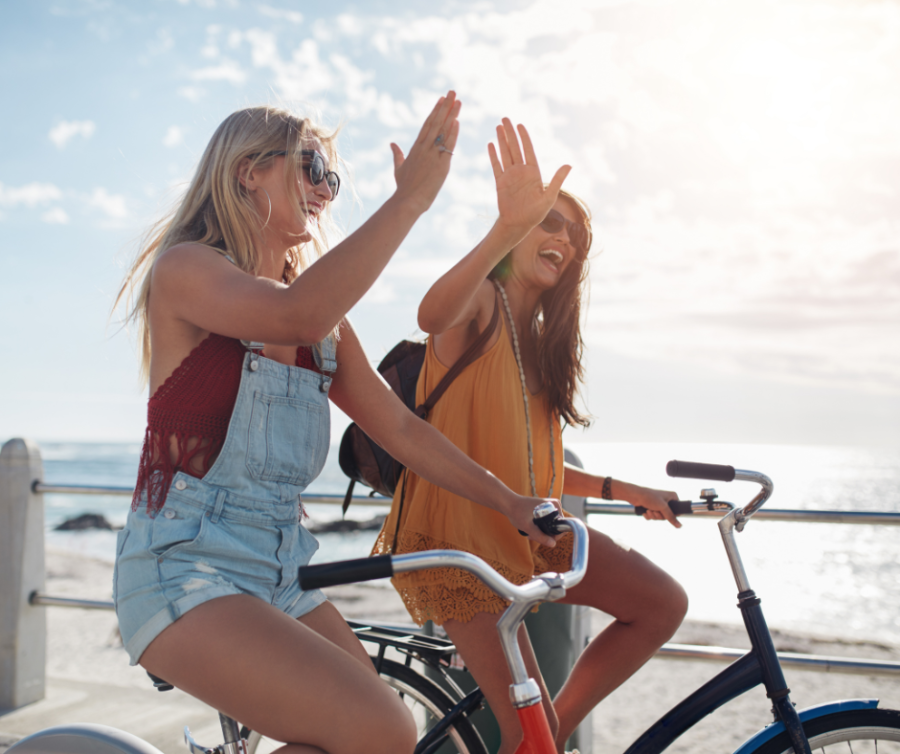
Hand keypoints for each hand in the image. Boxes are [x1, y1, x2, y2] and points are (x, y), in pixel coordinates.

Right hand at [390, 91, 461, 213]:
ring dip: (451, 115)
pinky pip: (448, 146)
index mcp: (415, 148)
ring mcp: (432, 156)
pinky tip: (457, 122)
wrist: (407, 201)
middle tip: (452, 92)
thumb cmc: (404, 188)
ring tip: (458, 100)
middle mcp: (424, 148)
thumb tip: (392, 143)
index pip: (427, 125)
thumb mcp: (399, 168)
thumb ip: (397, 154)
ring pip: (442, 131)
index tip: (442, 99)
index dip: (435, 111)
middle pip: (436, 122)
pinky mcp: (440, 165)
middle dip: (445, 106)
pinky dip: (453, 133)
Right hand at [488, 119, 570, 235]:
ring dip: (501, 140)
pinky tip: (491, 145)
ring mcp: (510, 176)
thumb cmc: (536, 214)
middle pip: (514, 148)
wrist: (519, 224)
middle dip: (510, 133)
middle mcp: (521, 171)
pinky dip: (493, 156)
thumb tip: (569, 165)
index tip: (520, 125)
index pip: (528, 150)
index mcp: (533, 172)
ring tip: (498, 127)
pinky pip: (496, 166)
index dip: (524, 137)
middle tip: (505, 118)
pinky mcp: (500, 183)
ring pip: (505, 154)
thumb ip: (556, 180)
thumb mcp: (549, 197)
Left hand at [502, 495, 561, 547]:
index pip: (562, 526)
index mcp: (554, 506)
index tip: (542, 539)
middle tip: (532, 537)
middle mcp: (555, 505)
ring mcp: (549, 507)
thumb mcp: (528, 527)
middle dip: (546, 535)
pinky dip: (540, 527)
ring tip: (530, 534)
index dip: (554, 536)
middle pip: (556, 527)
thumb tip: (553, 544)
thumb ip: (541, 536)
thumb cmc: (517, 512)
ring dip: (541, 532)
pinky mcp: (544, 509)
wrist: (508, 503)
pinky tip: (530, 530)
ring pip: (550, 526)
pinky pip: (547, 522)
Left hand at [628, 485, 681, 528]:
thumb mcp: (662, 507)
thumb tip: (680, 526)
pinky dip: (649, 516)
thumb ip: (671, 517)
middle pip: (668, 516)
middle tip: (655, 511)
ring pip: (660, 517)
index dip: (672, 515)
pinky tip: (645, 511)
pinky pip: (653, 516)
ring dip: (653, 516)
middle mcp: (667, 500)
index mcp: (672, 497)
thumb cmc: (649, 497)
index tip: (665, 513)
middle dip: (659, 516)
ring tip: (649, 510)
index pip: (678, 511)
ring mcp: (659, 504)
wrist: (634, 495)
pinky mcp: (652, 507)